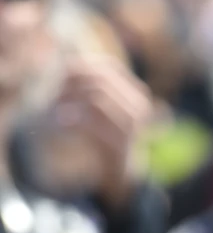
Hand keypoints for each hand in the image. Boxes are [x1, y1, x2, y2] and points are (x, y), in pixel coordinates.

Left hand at [46, 56, 152, 211]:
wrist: (121, 172)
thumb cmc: (107, 136)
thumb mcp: (102, 109)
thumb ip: (91, 87)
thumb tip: (68, 60)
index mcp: (136, 91)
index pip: (110, 66)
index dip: (85, 66)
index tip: (61, 73)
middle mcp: (139, 104)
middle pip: (102, 80)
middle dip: (75, 83)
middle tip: (54, 93)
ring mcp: (133, 123)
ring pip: (97, 97)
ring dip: (72, 100)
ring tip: (54, 109)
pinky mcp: (121, 141)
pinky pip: (93, 122)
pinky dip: (73, 119)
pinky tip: (59, 122)